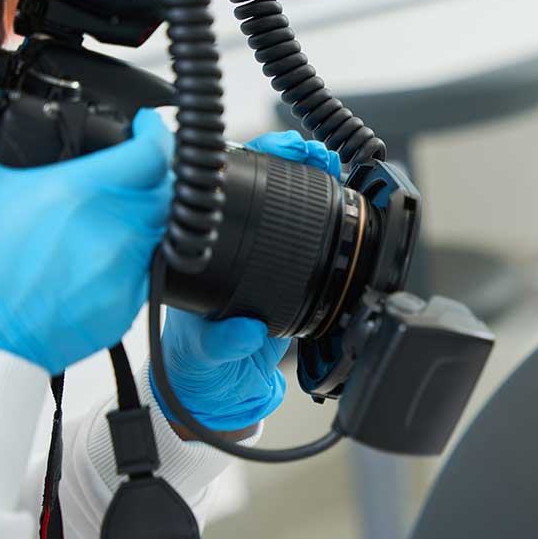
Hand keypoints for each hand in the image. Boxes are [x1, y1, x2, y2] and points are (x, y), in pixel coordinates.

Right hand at [0, 68, 172, 373]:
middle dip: (155, 172)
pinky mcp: (129, 307)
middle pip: (168, 189)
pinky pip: (146, 271)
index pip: (155, 151)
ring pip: (160, 230)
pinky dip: (130, 257)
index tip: (150, 125)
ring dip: (143, 214)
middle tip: (130, 167)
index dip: (159, 131)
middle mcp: (117, 230)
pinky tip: (94, 256)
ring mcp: (128, 271)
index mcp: (84, 193)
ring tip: (107, 212)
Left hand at [149, 130, 341, 432]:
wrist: (223, 387)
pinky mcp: (284, 269)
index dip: (241, 163)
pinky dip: (324, 206)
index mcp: (199, 252)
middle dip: (284, 156)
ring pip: (281, 197)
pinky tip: (338, 191)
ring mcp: (255, 253)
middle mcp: (225, 244)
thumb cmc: (200, 363)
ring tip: (327, 162)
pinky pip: (303, 228)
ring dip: (307, 173)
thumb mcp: (207, 354)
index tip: (269, 155)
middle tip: (309, 152)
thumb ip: (223, 343)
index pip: (217, 190)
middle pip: (254, 182)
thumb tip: (246, 330)